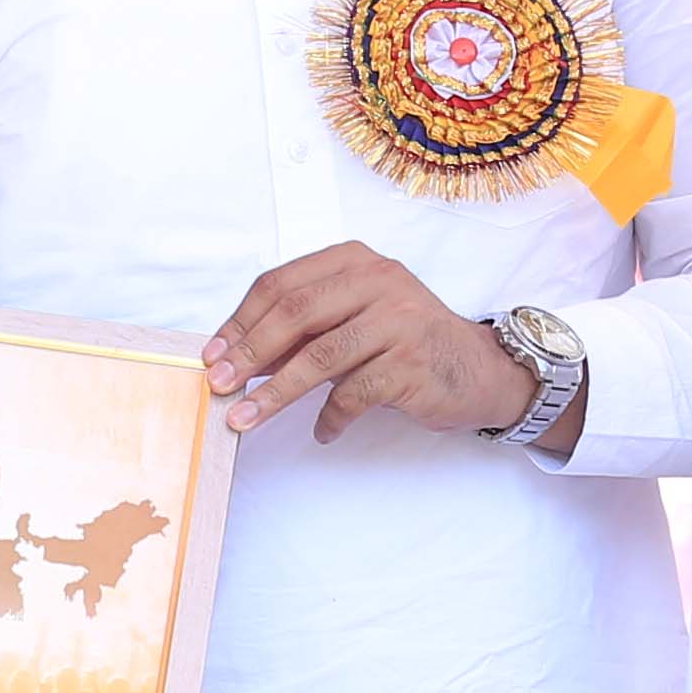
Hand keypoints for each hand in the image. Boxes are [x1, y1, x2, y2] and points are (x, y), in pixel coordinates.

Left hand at [205, 244, 539, 446]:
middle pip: (294, 314)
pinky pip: (352, 394)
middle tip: (220, 386)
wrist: (478, 370)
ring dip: (274, 395)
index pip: (281, 284)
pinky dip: (330, 418)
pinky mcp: (410, 362)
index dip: (241, 321)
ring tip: (245, 420)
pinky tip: (322, 432)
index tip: (213, 354)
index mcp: (354, 260)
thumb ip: (304, 329)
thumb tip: (237, 357)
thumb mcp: (353, 320)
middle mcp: (378, 280)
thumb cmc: (404, 343)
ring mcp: (398, 319)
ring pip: (318, 358)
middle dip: (249, 354)